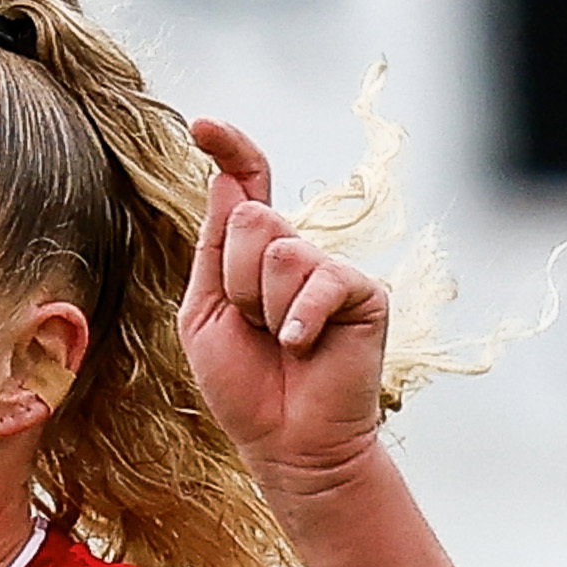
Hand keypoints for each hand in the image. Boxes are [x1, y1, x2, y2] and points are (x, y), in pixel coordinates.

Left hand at [180, 120, 394, 490]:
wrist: (288, 443)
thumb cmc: (246, 385)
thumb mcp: (206, 313)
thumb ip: (214, 248)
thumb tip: (227, 182)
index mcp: (255, 255)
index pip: (245, 186)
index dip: (229, 150)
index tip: (203, 123)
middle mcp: (296, 252)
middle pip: (250, 219)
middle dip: (235, 281)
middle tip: (252, 328)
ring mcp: (331, 270)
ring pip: (279, 249)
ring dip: (263, 307)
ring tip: (280, 343)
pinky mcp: (363, 292)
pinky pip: (318, 279)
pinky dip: (299, 322)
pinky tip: (303, 349)